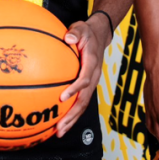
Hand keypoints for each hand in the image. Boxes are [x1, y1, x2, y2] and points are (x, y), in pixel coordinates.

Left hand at [56, 18, 107, 137]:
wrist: (99, 36)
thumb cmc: (87, 32)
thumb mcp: (81, 27)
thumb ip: (75, 32)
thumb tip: (68, 37)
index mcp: (92, 63)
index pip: (85, 79)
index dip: (75, 89)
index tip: (62, 98)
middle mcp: (94, 77)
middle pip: (84, 100)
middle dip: (72, 115)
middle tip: (60, 127)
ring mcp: (91, 83)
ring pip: (83, 105)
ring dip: (72, 119)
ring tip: (59, 132)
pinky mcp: (87, 86)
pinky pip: (80, 102)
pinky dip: (71, 114)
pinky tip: (60, 121)